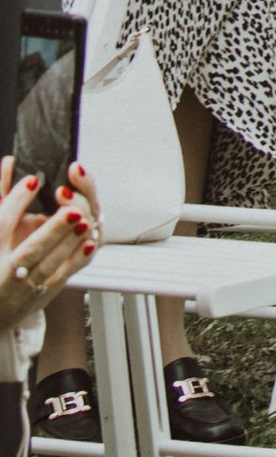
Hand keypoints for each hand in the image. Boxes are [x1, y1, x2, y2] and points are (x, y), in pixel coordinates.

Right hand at [0, 161, 97, 332]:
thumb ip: (4, 197)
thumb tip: (10, 162)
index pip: (1, 224)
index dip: (16, 201)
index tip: (34, 180)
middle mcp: (5, 270)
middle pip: (30, 249)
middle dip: (52, 229)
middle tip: (71, 210)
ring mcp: (25, 285)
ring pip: (50, 264)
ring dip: (68, 242)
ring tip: (83, 221)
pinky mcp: (43, 293)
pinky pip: (62, 276)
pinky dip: (76, 259)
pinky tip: (87, 242)